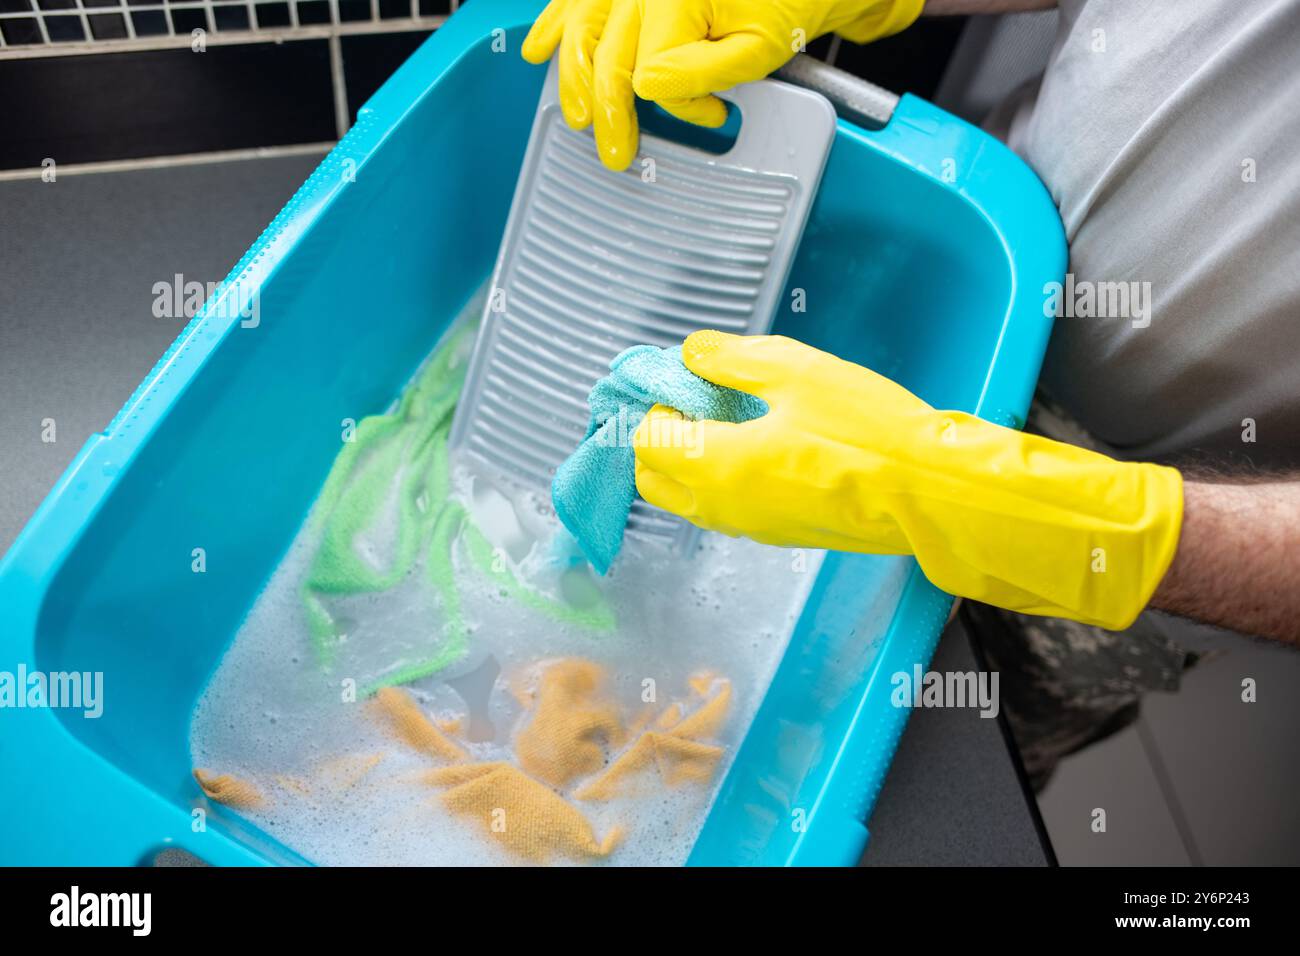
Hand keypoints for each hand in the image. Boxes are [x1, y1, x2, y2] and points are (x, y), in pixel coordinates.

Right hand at [520, 0, 924, 169]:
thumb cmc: (789, 1)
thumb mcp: (760, 46)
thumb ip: (701, 70)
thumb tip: (647, 89)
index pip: (649, 70)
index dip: (678, 104)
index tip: (713, 116)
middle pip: (603, 54)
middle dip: (606, 111)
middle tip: (614, 153)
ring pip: (581, 28)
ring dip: (572, 76)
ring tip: (576, 116)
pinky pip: (579, 0)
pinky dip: (556, 23)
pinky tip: (538, 49)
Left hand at [634, 331, 1183, 629]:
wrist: (928, 492)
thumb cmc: (866, 429)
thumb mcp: (795, 372)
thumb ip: (730, 360)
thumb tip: (690, 353)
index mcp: (714, 466)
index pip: (645, 440)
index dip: (651, 403)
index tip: (675, 376)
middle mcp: (719, 506)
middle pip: (653, 478)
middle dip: (656, 438)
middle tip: (690, 398)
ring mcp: (747, 527)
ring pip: (686, 497)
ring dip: (686, 459)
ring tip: (723, 416)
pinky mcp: (777, 533)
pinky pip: (722, 506)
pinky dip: (717, 477)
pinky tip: (755, 443)